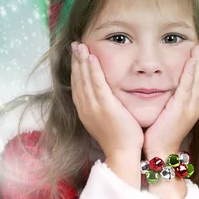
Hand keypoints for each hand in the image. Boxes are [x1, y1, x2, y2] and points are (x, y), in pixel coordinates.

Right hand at [70, 41, 143, 157]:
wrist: (123, 153)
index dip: (76, 69)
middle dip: (76, 61)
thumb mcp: (105, 120)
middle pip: (77, 80)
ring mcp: (93, 107)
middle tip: (75, 45)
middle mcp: (85, 108)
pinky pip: (96, 84)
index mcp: (85, 111)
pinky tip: (92, 57)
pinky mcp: (105, 106)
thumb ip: (102, 107)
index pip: (77, 85)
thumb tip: (103, 97)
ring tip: (80, 45)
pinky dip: (93, 70)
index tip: (76, 56)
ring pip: (84, 79)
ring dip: (81, 61)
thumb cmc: (119, 138)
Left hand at [143, 42, 198, 154]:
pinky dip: (191, 71)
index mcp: (193, 108)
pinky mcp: (181, 108)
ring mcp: (190, 108)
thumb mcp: (169, 116)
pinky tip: (192, 59)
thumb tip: (169, 93)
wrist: (159, 152)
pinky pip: (189, 85)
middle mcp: (195, 107)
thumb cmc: (160, 136)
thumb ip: (172, 103)